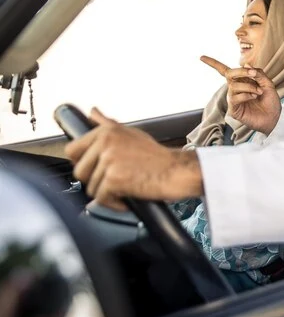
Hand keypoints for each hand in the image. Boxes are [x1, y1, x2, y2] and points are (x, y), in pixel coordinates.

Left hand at [65, 109, 202, 209]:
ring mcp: (109, 161)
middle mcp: (105, 143)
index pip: (72, 150)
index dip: (83, 163)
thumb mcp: (132, 133)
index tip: (97, 169)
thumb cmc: (158, 156)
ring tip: (126, 187)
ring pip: (90, 188)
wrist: (178, 171)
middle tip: (115, 180)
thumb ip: (107, 124)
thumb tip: (92, 112)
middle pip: (79, 172)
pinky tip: (127, 198)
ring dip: (107, 194)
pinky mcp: (113, 179)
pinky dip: (114, 204)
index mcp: (106, 131)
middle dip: (95, 181)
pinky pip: (101, 199)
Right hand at [200, 56, 281, 134]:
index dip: (213, 63)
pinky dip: (246, 95)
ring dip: (248, 86)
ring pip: (233, 86)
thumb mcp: (267, 84)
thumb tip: (246, 64)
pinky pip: (235, 98)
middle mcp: (235, 89)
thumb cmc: (270, 101)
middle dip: (240, 71)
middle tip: (253, 74)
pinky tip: (254, 97)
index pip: (224, 71)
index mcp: (241, 81)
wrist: (274, 117)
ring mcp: (233, 99)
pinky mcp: (234, 110)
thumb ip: (258, 73)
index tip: (201, 57)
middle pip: (228, 74)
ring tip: (258, 91)